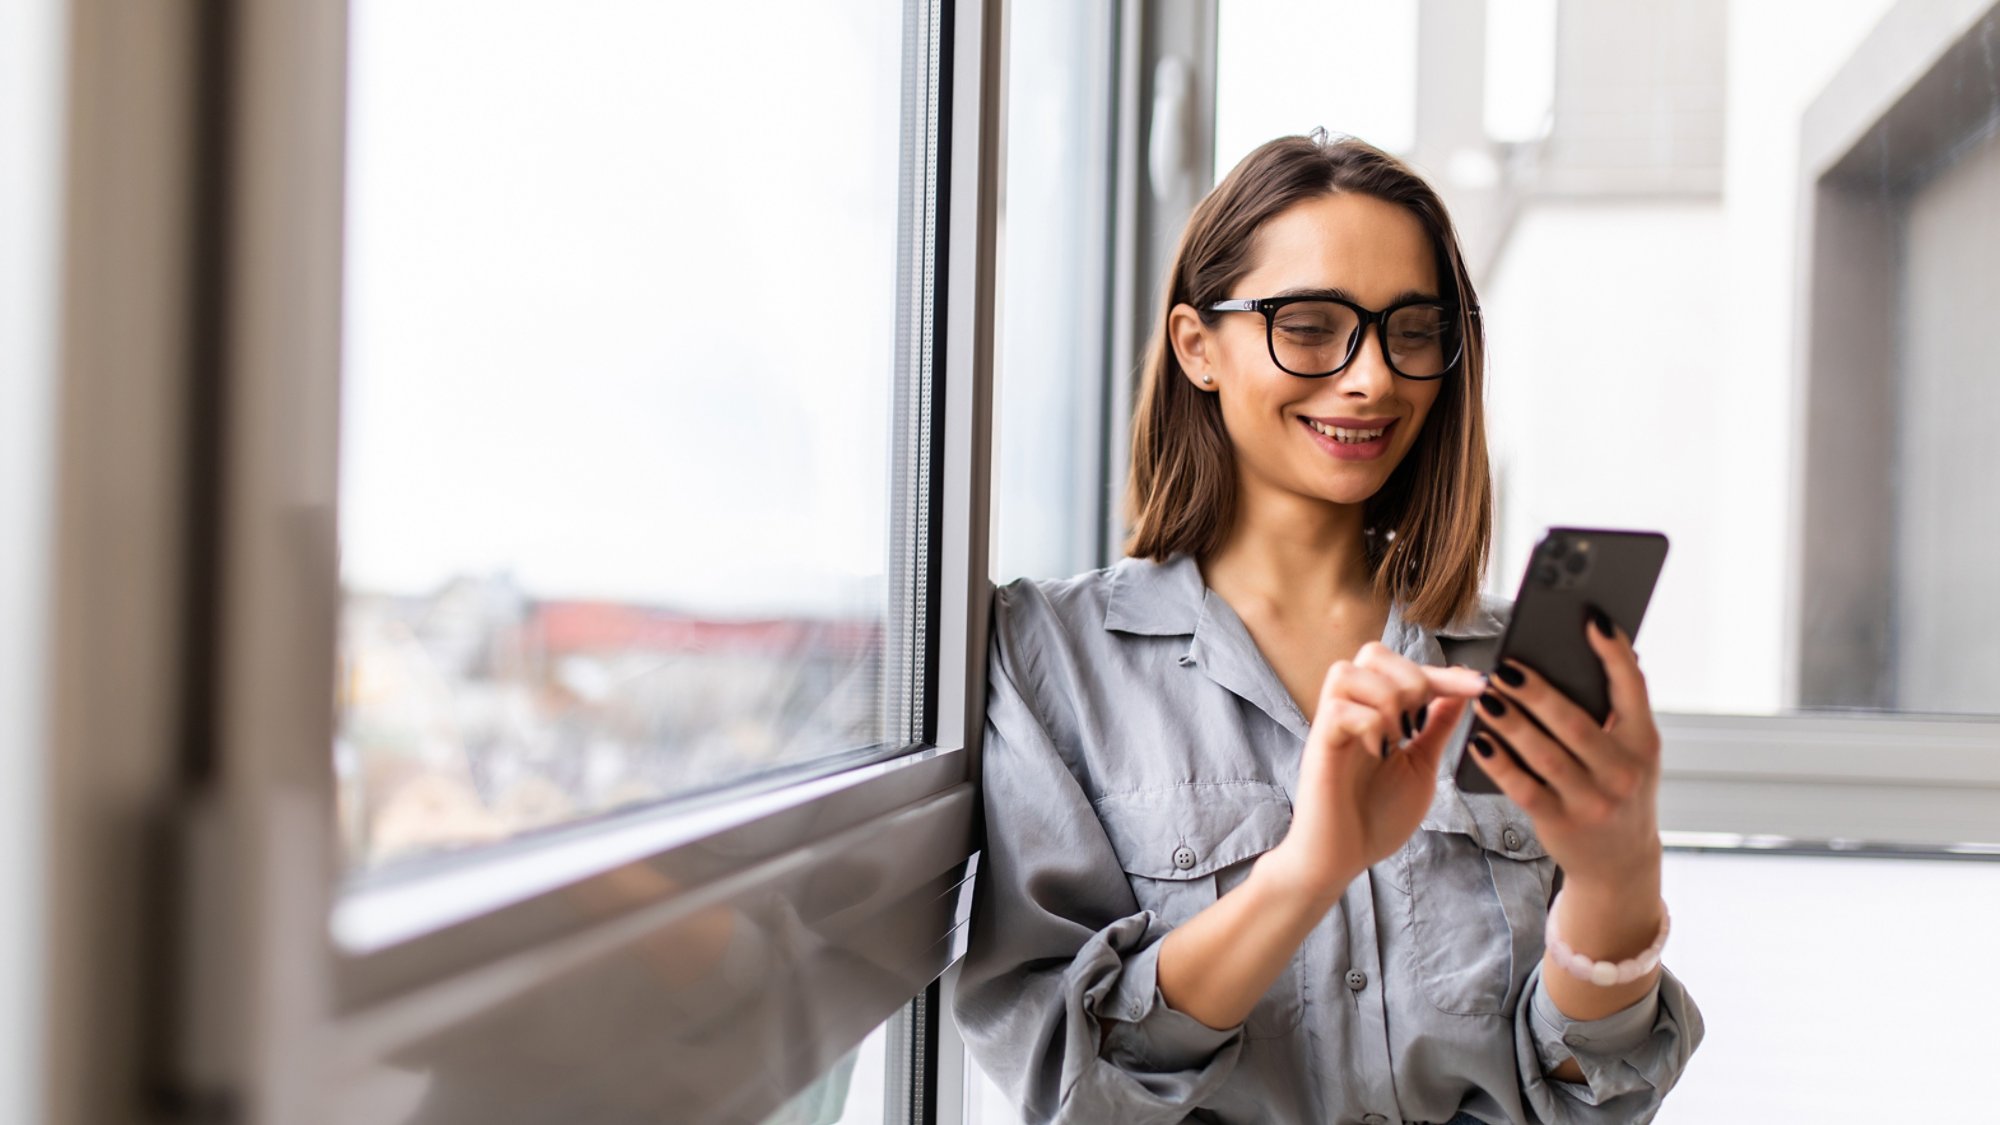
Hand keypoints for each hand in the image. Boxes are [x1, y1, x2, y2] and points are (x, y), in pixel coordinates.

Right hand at [1261, 642, 1486, 907]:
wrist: (1342, 859)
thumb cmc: (1376, 817)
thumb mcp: (1421, 766)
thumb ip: (1436, 727)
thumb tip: (1462, 692)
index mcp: (1377, 712)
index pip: (1408, 669)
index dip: (1447, 673)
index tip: (1482, 684)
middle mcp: (1351, 711)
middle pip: (1372, 652)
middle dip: (1410, 678)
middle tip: (1420, 721)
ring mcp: (1332, 726)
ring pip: (1348, 671)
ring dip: (1386, 698)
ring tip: (1399, 736)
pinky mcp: (1319, 745)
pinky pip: (1339, 709)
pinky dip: (1369, 723)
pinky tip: (1380, 750)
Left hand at [1464, 608, 1663, 892]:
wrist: (1621, 864)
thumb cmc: (1618, 789)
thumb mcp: (1633, 753)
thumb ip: (1618, 710)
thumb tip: (1598, 648)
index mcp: (1645, 743)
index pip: (1633, 689)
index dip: (1614, 653)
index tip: (1590, 620)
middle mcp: (1624, 772)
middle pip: (1575, 724)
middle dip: (1538, 693)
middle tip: (1506, 667)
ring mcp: (1593, 801)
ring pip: (1545, 754)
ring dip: (1511, 723)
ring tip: (1485, 696)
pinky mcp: (1561, 823)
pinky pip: (1523, 788)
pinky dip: (1499, 763)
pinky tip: (1479, 740)